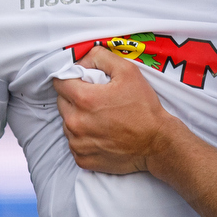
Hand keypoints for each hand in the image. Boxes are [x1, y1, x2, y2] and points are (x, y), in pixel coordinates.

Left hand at [52, 46, 169, 173]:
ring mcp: (77, 143)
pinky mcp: (82, 159)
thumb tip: (82, 60)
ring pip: (66, 123)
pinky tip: (101, 134)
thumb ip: (100, 57)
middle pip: (61, 103)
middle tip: (95, 100)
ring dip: (78, 118)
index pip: (59, 82)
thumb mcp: (128, 71)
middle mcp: (75, 123)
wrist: (157, 144)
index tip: (84, 82)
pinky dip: (83, 137)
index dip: (71, 78)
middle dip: (74, 98)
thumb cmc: (144, 108)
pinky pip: (74, 143)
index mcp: (84, 100)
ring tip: (100, 118)